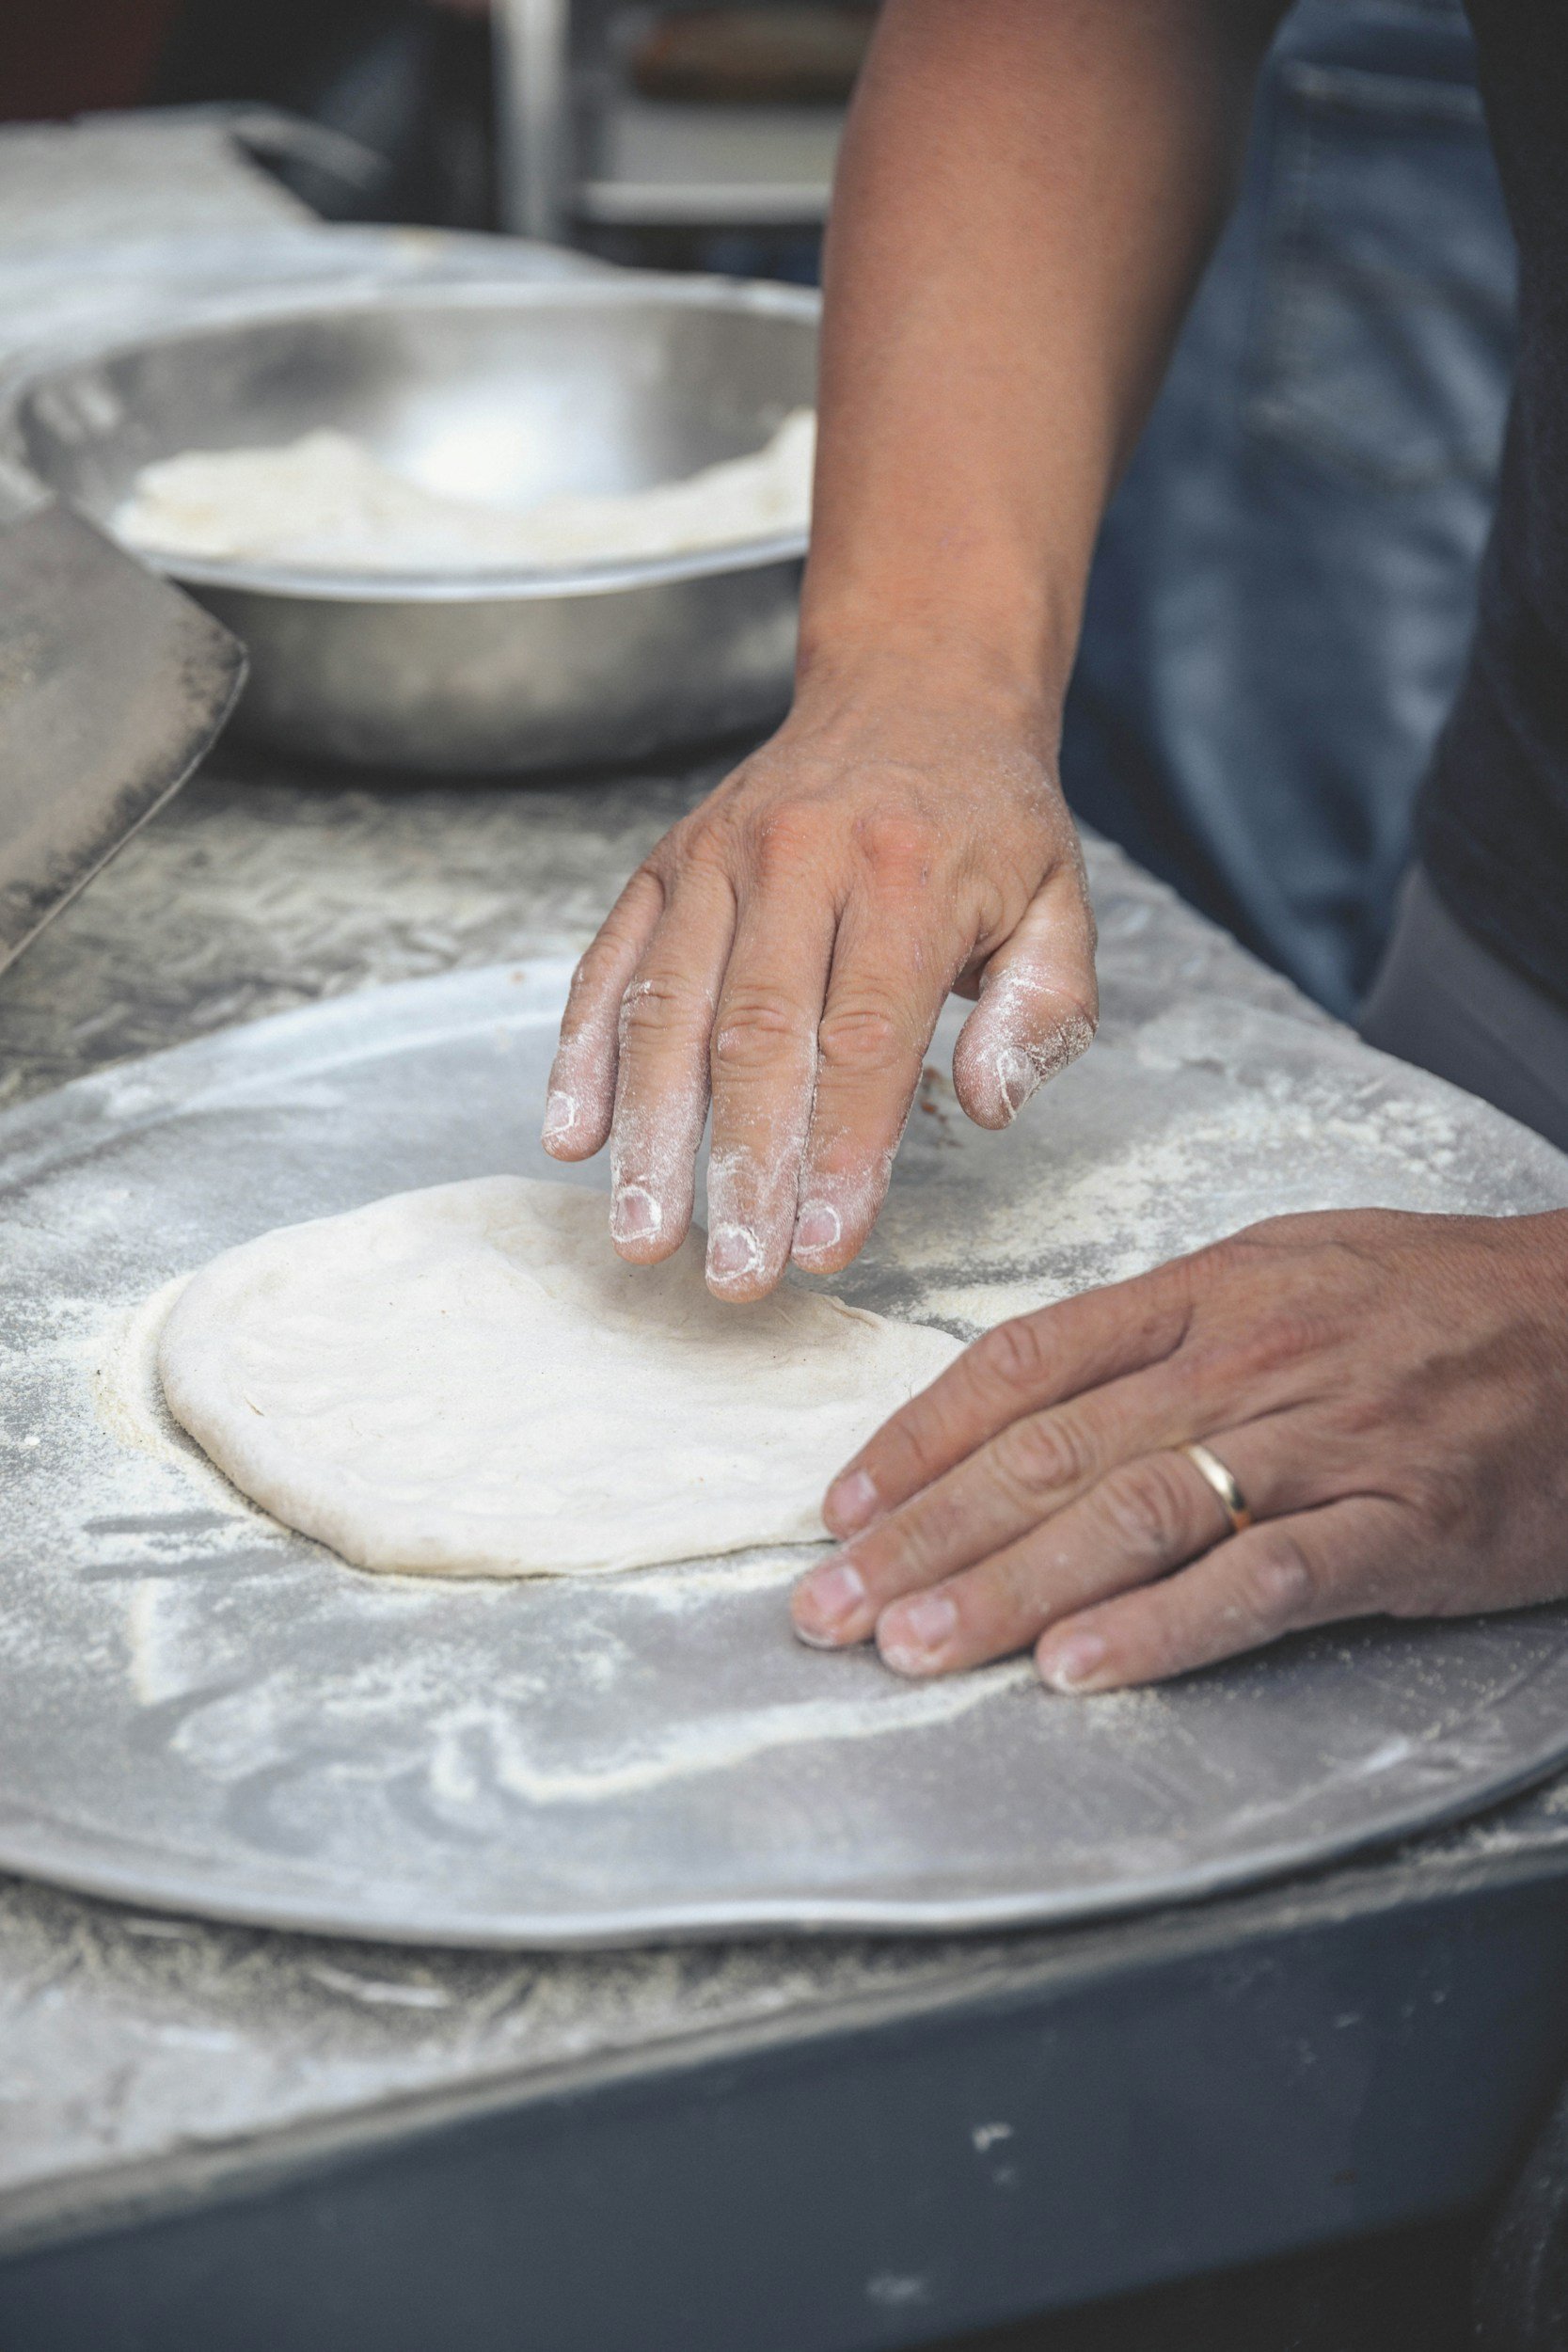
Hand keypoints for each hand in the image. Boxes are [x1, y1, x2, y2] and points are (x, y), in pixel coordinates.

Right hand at [542, 652, 1096, 1298]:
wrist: (912, 687)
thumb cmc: (987, 820)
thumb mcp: (1060, 900)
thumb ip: (1045, 1009)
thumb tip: (987, 1105)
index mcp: (906, 874)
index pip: (864, 1037)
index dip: (840, 1151)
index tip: (824, 1247)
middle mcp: (798, 857)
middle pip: (755, 1035)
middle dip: (739, 1168)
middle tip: (734, 1273)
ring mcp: (716, 858)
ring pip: (668, 1009)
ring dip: (649, 1134)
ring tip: (643, 1236)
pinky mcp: (664, 864)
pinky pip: (609, 964)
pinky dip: (580, 1053)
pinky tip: (571, 1137)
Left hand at [792, 1207, 1567, 1687]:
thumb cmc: (1438, 1298)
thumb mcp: (1287, 1267)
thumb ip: (1160, 1327)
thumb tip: (1031, 1391)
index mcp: (1204, 1293)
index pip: (1022, 1365)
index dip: (918, 1441)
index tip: (843, 1510)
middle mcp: (1242, 1361)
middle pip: (1050, 1453)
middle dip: (923, 1538)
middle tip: (827, 1609)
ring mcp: (1319, 1445)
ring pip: (1131, 1516)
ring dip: (1007, 1589)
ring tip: (913, 1646)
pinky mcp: (1396, 1528)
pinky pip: (1262, 1581)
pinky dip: (1164, 1628)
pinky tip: (1080, 1669)